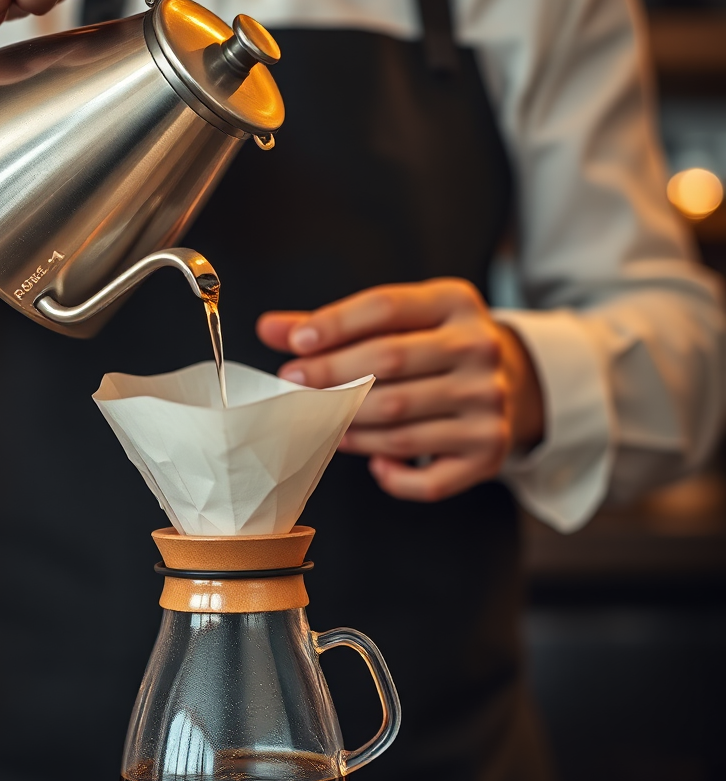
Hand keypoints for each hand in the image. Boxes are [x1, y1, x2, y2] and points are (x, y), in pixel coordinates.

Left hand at [256, 279, 544, 501]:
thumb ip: (335, 325)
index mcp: (456, 302)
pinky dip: (392, 474)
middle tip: (292, 386)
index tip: (296, 342)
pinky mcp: (491, 451)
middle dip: (332, 376)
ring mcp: (489, 404)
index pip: (386, 307)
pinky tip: (373, 461)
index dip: (335, 324)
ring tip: (321, 425)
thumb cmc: (434, 348)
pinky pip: (428, 478)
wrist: (511, 382)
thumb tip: (269, 328)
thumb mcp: (400, 320)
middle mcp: (482, 349)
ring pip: (400, 422)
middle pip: (389, 362)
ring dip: (349, 427)